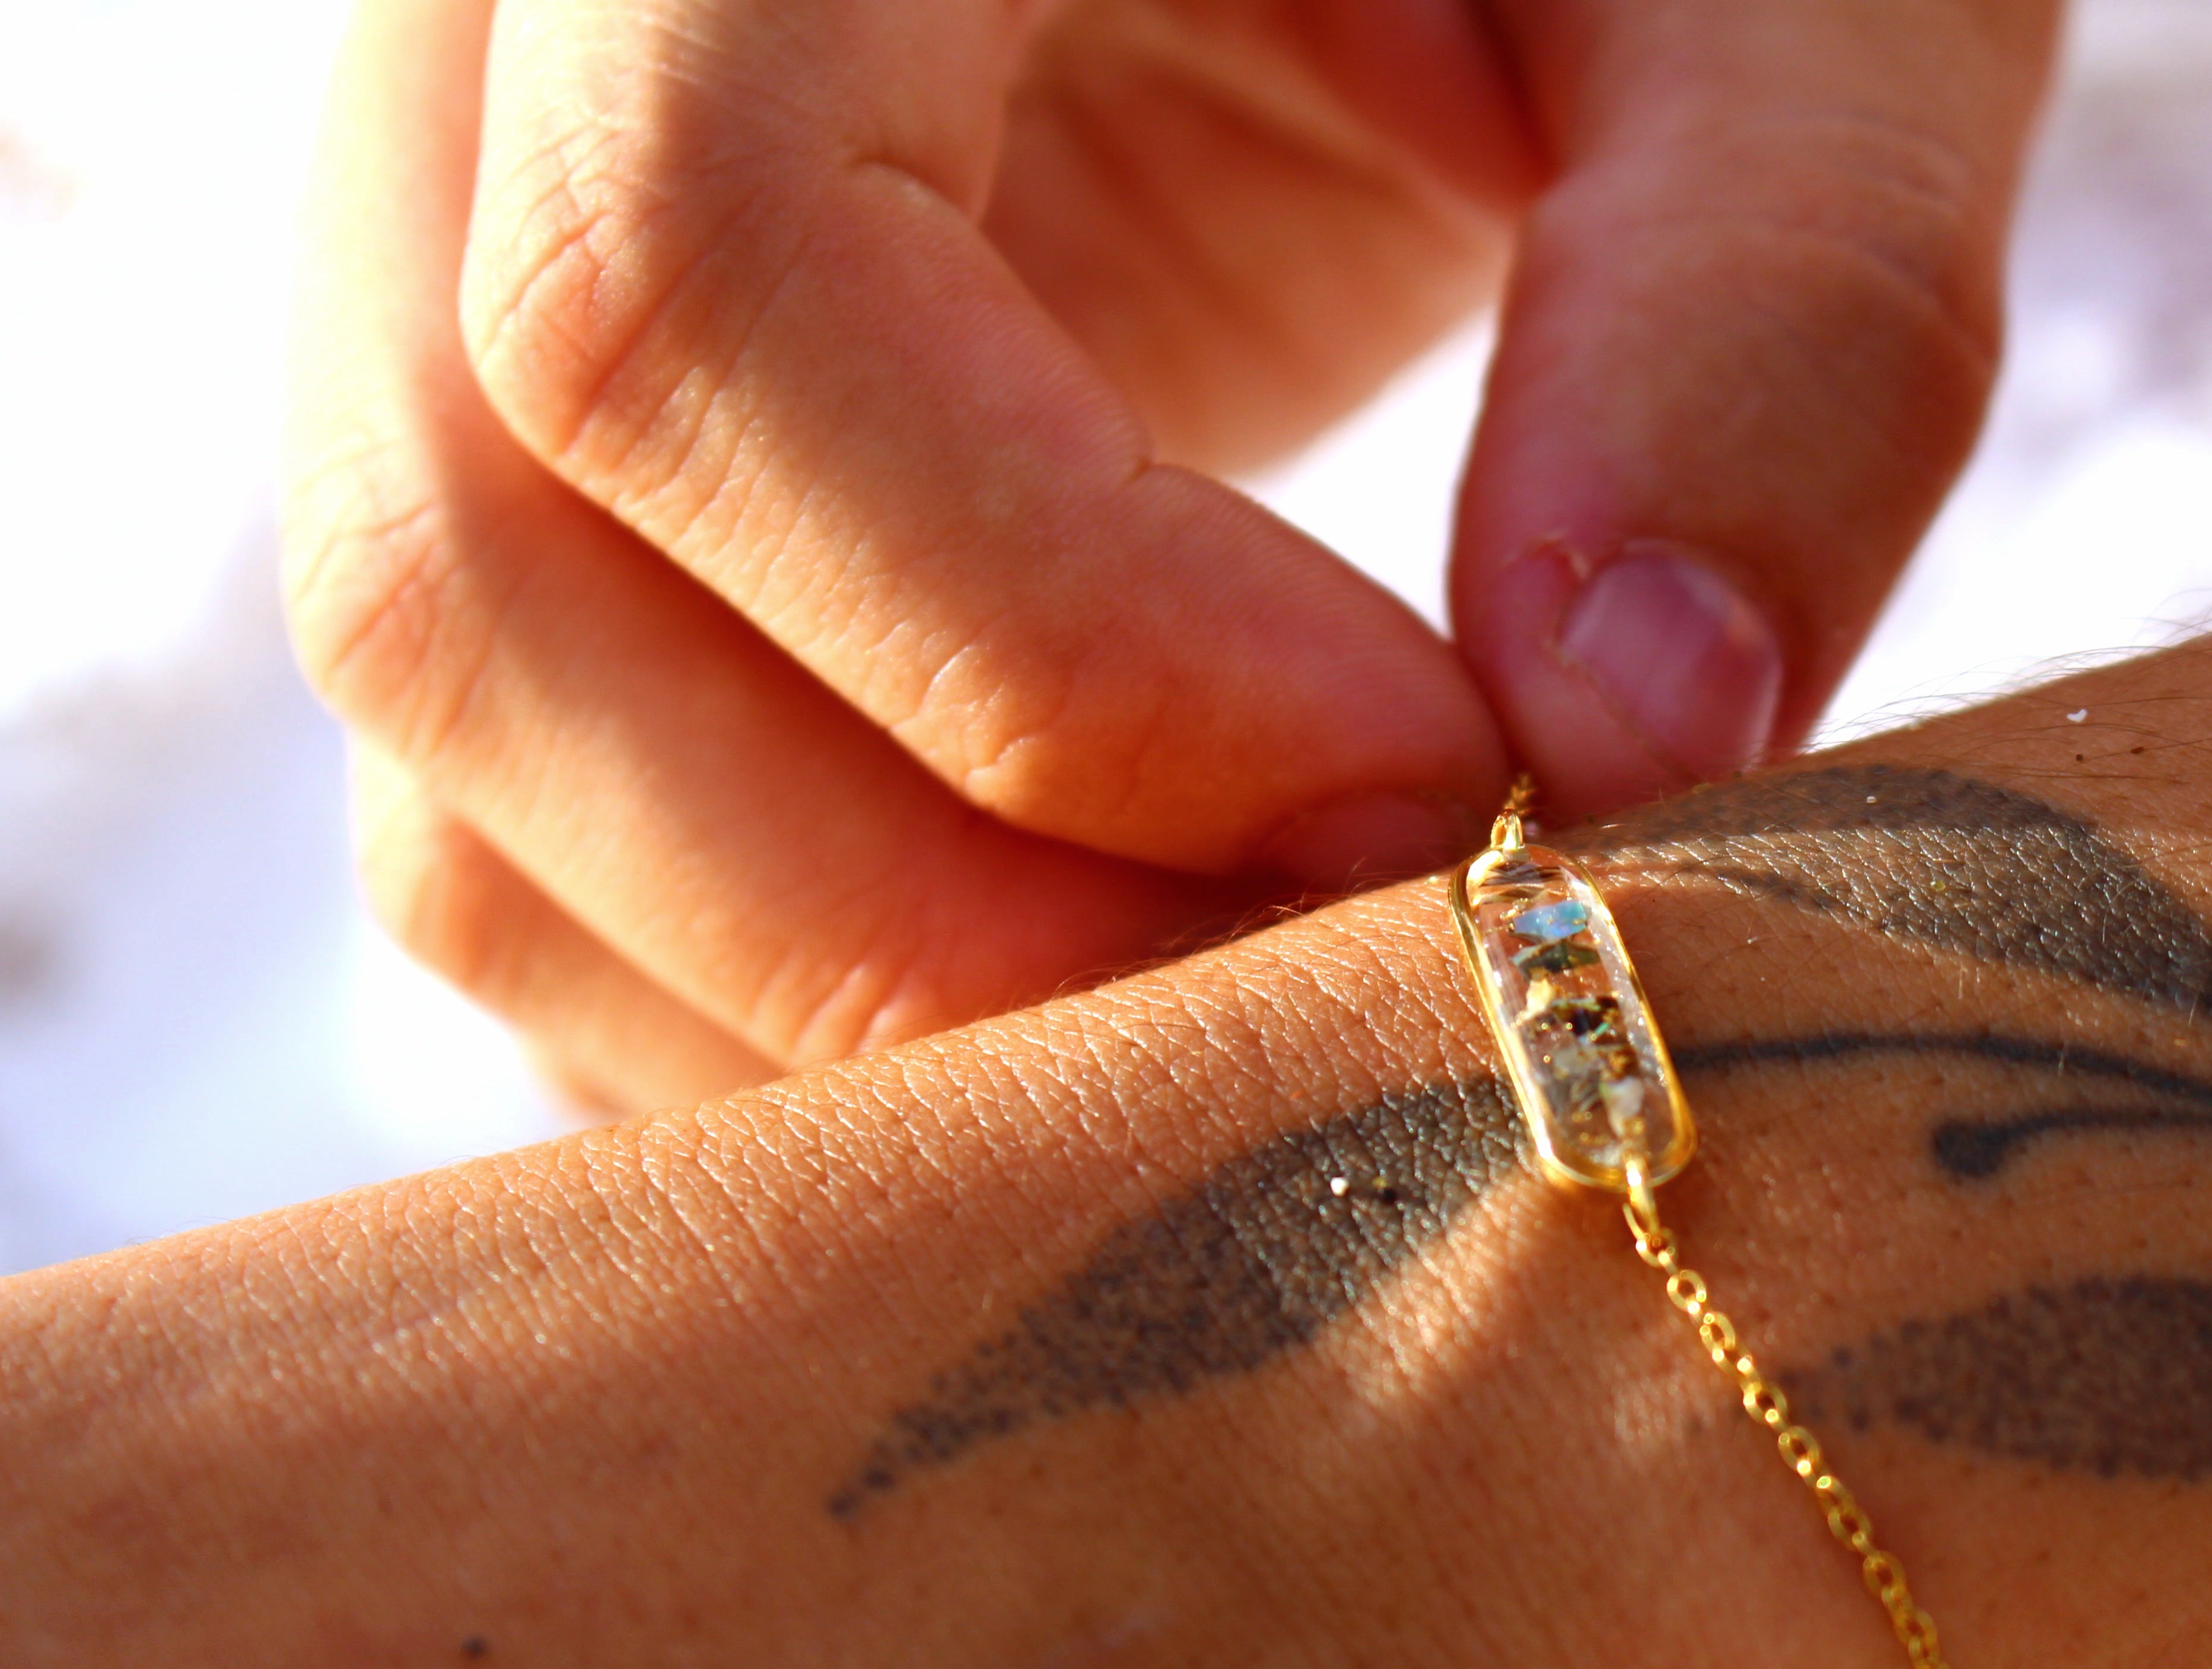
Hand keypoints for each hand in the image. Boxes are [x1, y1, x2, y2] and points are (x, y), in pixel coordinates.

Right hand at [282, 0, 2060, 1108]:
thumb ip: (1778, 297)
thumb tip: (1637, 752)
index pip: (695, 275)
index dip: (1057, 641)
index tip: (1451, 787)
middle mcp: (479, 63)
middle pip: (484, 583)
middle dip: (944, 917)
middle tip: (1357, 988)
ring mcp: (433, 310)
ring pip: (459, 783)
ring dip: (860, 1023)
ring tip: (1247, 1025)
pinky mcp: (522, 527)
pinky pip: (512, 863)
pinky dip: (791, 1028)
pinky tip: (1095, 1017)